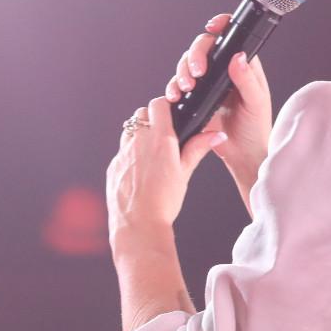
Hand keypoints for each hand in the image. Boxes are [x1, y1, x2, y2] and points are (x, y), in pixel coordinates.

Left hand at [107, 96, 218, 240]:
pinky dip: (130, 155)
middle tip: (163, 134)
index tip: (171, 112)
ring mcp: (122, 154)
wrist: (139, 225)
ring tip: (151, 153)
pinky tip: (140, 172)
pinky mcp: (113, 167)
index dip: (164, 105)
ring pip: (129, 131)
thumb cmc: (164, 202)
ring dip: (139, 135)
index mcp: (159, 139)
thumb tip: (216, 135)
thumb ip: (198, 149)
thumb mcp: (185, 173)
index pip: (157, 105)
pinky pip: (122, 152)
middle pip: (141, 115)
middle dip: (151, 119)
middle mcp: (138, 142)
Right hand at [163, 13, 272, 179]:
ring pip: (187, 65)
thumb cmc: (256, 128)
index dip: (221, 26)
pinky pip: (179, 86)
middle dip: (194, 56)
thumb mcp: (256, 103)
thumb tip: (239, 57)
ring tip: (186, 87)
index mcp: (242, 65)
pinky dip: (174, 88)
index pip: (230, 37)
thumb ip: (247, 80)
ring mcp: (207, 83)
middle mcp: (223, 70)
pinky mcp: (195, 98)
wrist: (243, 154)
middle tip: (197, 72)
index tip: (212, 27)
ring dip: (182, 72)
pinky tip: (175, 95)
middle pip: (203, 48)